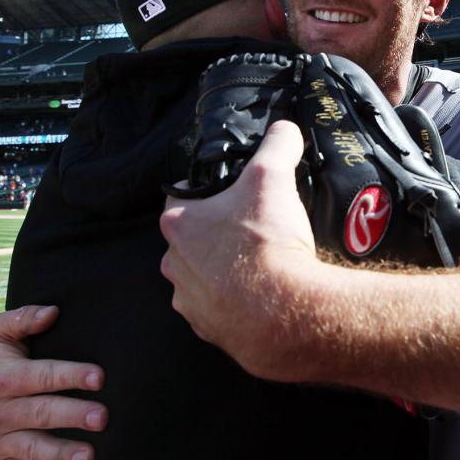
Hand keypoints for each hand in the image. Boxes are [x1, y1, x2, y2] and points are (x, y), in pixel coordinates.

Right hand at [0, 306, 107, 459]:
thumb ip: (24, 319)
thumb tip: (52, 311)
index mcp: (5, 377)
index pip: (42, 376)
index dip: (71, 375)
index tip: (99, 377)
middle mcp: (1, 410)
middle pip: (41, 413)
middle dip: (73, 416)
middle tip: (103, 418)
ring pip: (32, 447)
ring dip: (60, 454)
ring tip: (89, 457)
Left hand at [160, 121, 316, 381]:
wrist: (281, 312)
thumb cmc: (266, 243)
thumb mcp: (274, 177)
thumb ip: (277, 146)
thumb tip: (284, 128)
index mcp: (179, 224)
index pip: (182, 197)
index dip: (206, 192)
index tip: (230, 194)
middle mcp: (174, 264)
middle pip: (192, 240)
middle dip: (217, 234)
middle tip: (251, 230)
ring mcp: (189, 301)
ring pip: (202, 277)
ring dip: (223, 272)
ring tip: (260, 266)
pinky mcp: (209, 330)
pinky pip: (218, 310)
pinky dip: (235, 304)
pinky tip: (262, 296)